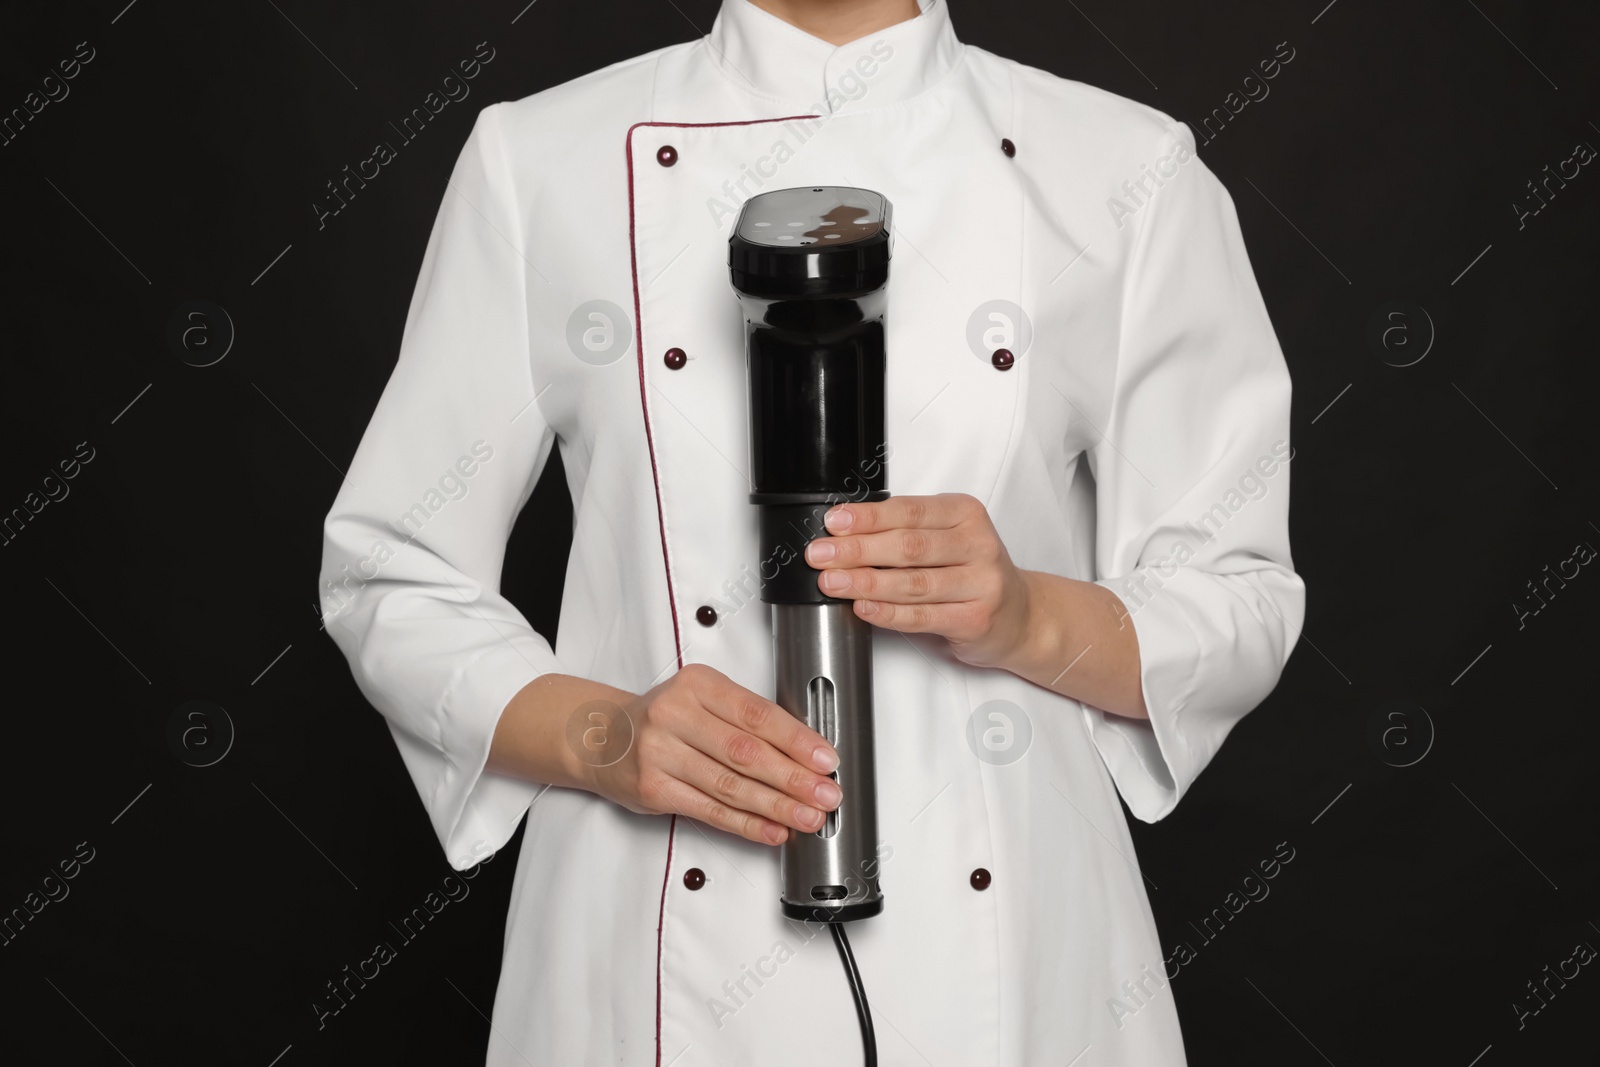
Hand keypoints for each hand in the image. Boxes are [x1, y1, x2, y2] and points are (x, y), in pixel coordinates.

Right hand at [585, 663, 842, 845]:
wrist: (602, 738)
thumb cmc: (664, 718)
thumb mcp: (702, 700)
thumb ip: (746, 720)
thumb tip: (804, 753)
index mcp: (698, 684)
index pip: (757, 713)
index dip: (796, 739)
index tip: (825, 758)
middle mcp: (676, 714)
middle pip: (746, 752)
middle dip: (793, 778)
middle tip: (826, 793)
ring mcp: (661, 753)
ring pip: (731, 786)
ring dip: (777, 806)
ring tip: (808, 817)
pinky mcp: (654, 789)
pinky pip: (710, 811)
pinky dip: (747, 824)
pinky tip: (773, 830)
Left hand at [804, 493, 1033, 669]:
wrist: (1022, 615)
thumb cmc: (974, 572)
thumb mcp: (950, 538)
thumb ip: (907, 531)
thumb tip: (846, 533)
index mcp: (966, 514)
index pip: (910, 512)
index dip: (868, 518)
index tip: (834, 523)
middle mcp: (978, 545)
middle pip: (908, 546)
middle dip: (857, 550)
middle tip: (821, 555)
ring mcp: (980, 584)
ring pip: (912, 583)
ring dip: (865, 582)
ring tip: (832, 582)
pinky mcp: (976, 619)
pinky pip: (922, 616)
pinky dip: (887, 613)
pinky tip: (863, 607)